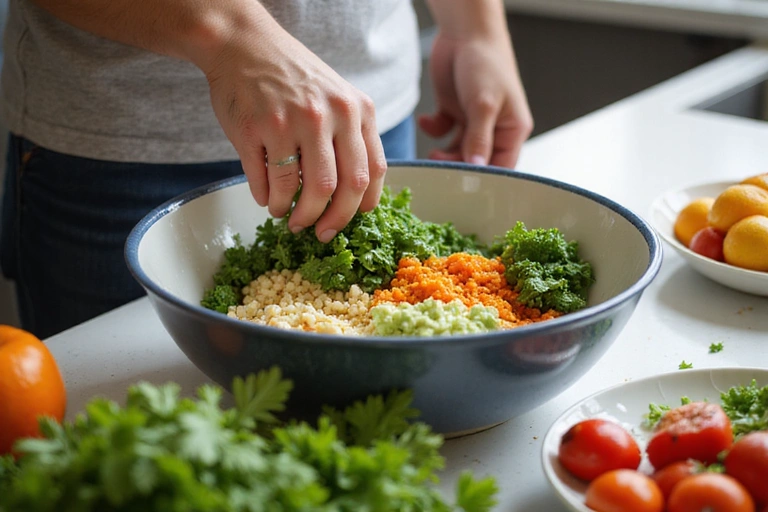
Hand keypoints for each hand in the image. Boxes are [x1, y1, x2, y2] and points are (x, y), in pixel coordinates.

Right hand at [202, 17, 386, 242]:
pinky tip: (268, 198)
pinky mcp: (255, 131)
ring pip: (304, 191)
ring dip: (295, 214)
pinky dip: (268, 199)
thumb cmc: (293, 76)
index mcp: (357, 110)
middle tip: (319, 233)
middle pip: (341, 189)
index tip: (348, 220)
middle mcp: (329, 116)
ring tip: (287, 216)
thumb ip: (352, 138)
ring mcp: (290, 123)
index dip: (361, 207)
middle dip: (331, 221)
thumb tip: (357, 196)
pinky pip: (266, 182)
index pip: (372, 173)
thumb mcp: (338, 96)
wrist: (243, 44)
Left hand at [419, 31, 532, 167]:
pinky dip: (433, 130)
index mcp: (512, 130)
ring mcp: (473, 120)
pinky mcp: (454, 110)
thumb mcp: (483, 104)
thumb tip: (477, 168)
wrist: (465, 31)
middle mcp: (494, 128)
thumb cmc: (486, 63)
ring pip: (457, 150)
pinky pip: (442, 131)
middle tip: (440, 168)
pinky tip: (427, 120)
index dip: (485, 178)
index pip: (502, 166)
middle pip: (477, 161)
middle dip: (458, 166)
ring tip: (432, 153)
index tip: (465, 187)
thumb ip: (478, 139)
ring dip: (443, 154)